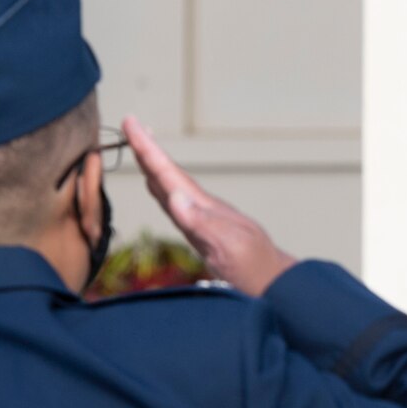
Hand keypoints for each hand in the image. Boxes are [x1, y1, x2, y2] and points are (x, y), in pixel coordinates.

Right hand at [124, 116, 295, 295]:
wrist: (276, 285)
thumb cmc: (255, 270)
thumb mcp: (228, 248)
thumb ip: (202, 223)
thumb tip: (174, 195)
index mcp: (204, 209)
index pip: (170, 173)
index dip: (148, 149)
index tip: (132, 121)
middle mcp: (202, 210)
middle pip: (169, 173)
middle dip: (148, 149)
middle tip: (130, 123)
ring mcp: (204, 221)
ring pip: (172, 186)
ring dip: (154, 166)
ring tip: (140, 147)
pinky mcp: (205, 235)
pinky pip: (176, 205)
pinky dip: (162, 190)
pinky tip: (159, 188)